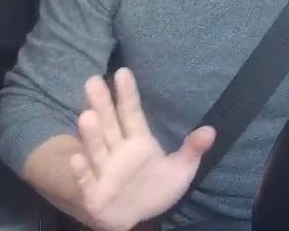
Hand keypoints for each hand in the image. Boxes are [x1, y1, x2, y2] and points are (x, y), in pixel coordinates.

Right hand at [68, 68, 215, 230]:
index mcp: (137, 141)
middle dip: (102, 105)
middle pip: (109, 125)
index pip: (131, 113)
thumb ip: (191, 151)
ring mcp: (103, 170)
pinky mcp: (92, 193)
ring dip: (92, 134)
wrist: (133, 218)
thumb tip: (211, 130)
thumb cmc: (153, 189)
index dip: (127, 94)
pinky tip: (76, 157)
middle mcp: (116, 151)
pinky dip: (81, 171)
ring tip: (87, 115)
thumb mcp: (179, 171)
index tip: (123, 72)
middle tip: (93, 81)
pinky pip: (86, 181)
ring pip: (97, 149)